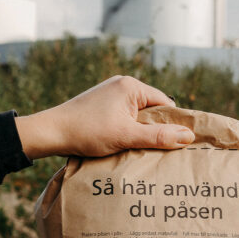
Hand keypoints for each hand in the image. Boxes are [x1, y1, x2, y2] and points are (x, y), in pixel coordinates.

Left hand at [14, 75, 194, 158]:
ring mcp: (110, 95)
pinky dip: (127, 131)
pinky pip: (124, 118)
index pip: (166, 104)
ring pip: (138, 116)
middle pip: (152, 110)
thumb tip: (188, 137)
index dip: (173, 124)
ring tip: (142, 150)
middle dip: (156, 130)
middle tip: (162, 151)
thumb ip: (158, 137)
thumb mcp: (127, 136)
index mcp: (131, 86)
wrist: (49, 132)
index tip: (178, 144)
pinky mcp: (101, 106)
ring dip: (140, 133)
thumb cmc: (87, 131)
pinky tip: (125, 146)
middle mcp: (122, 85)